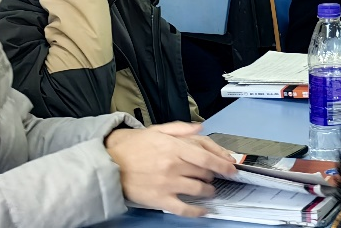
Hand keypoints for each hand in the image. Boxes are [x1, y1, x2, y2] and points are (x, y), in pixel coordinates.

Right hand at [105, 122, 235, 217]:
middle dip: (214, 174)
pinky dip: (197, 211)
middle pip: (204, 172)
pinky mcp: (159, 200)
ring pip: (198, 189)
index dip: (222, 163)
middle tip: (215, 175)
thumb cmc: (133, 145)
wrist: (108, 163)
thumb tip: (201, 129)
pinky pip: (183, 208)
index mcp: (174, 147)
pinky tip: (204, 210)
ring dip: (208, 190)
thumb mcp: (158, 129)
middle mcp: (173, 166)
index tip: (232, 167)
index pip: (206, 156)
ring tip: (209, 189)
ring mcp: (167, 184)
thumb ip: (181, 129)